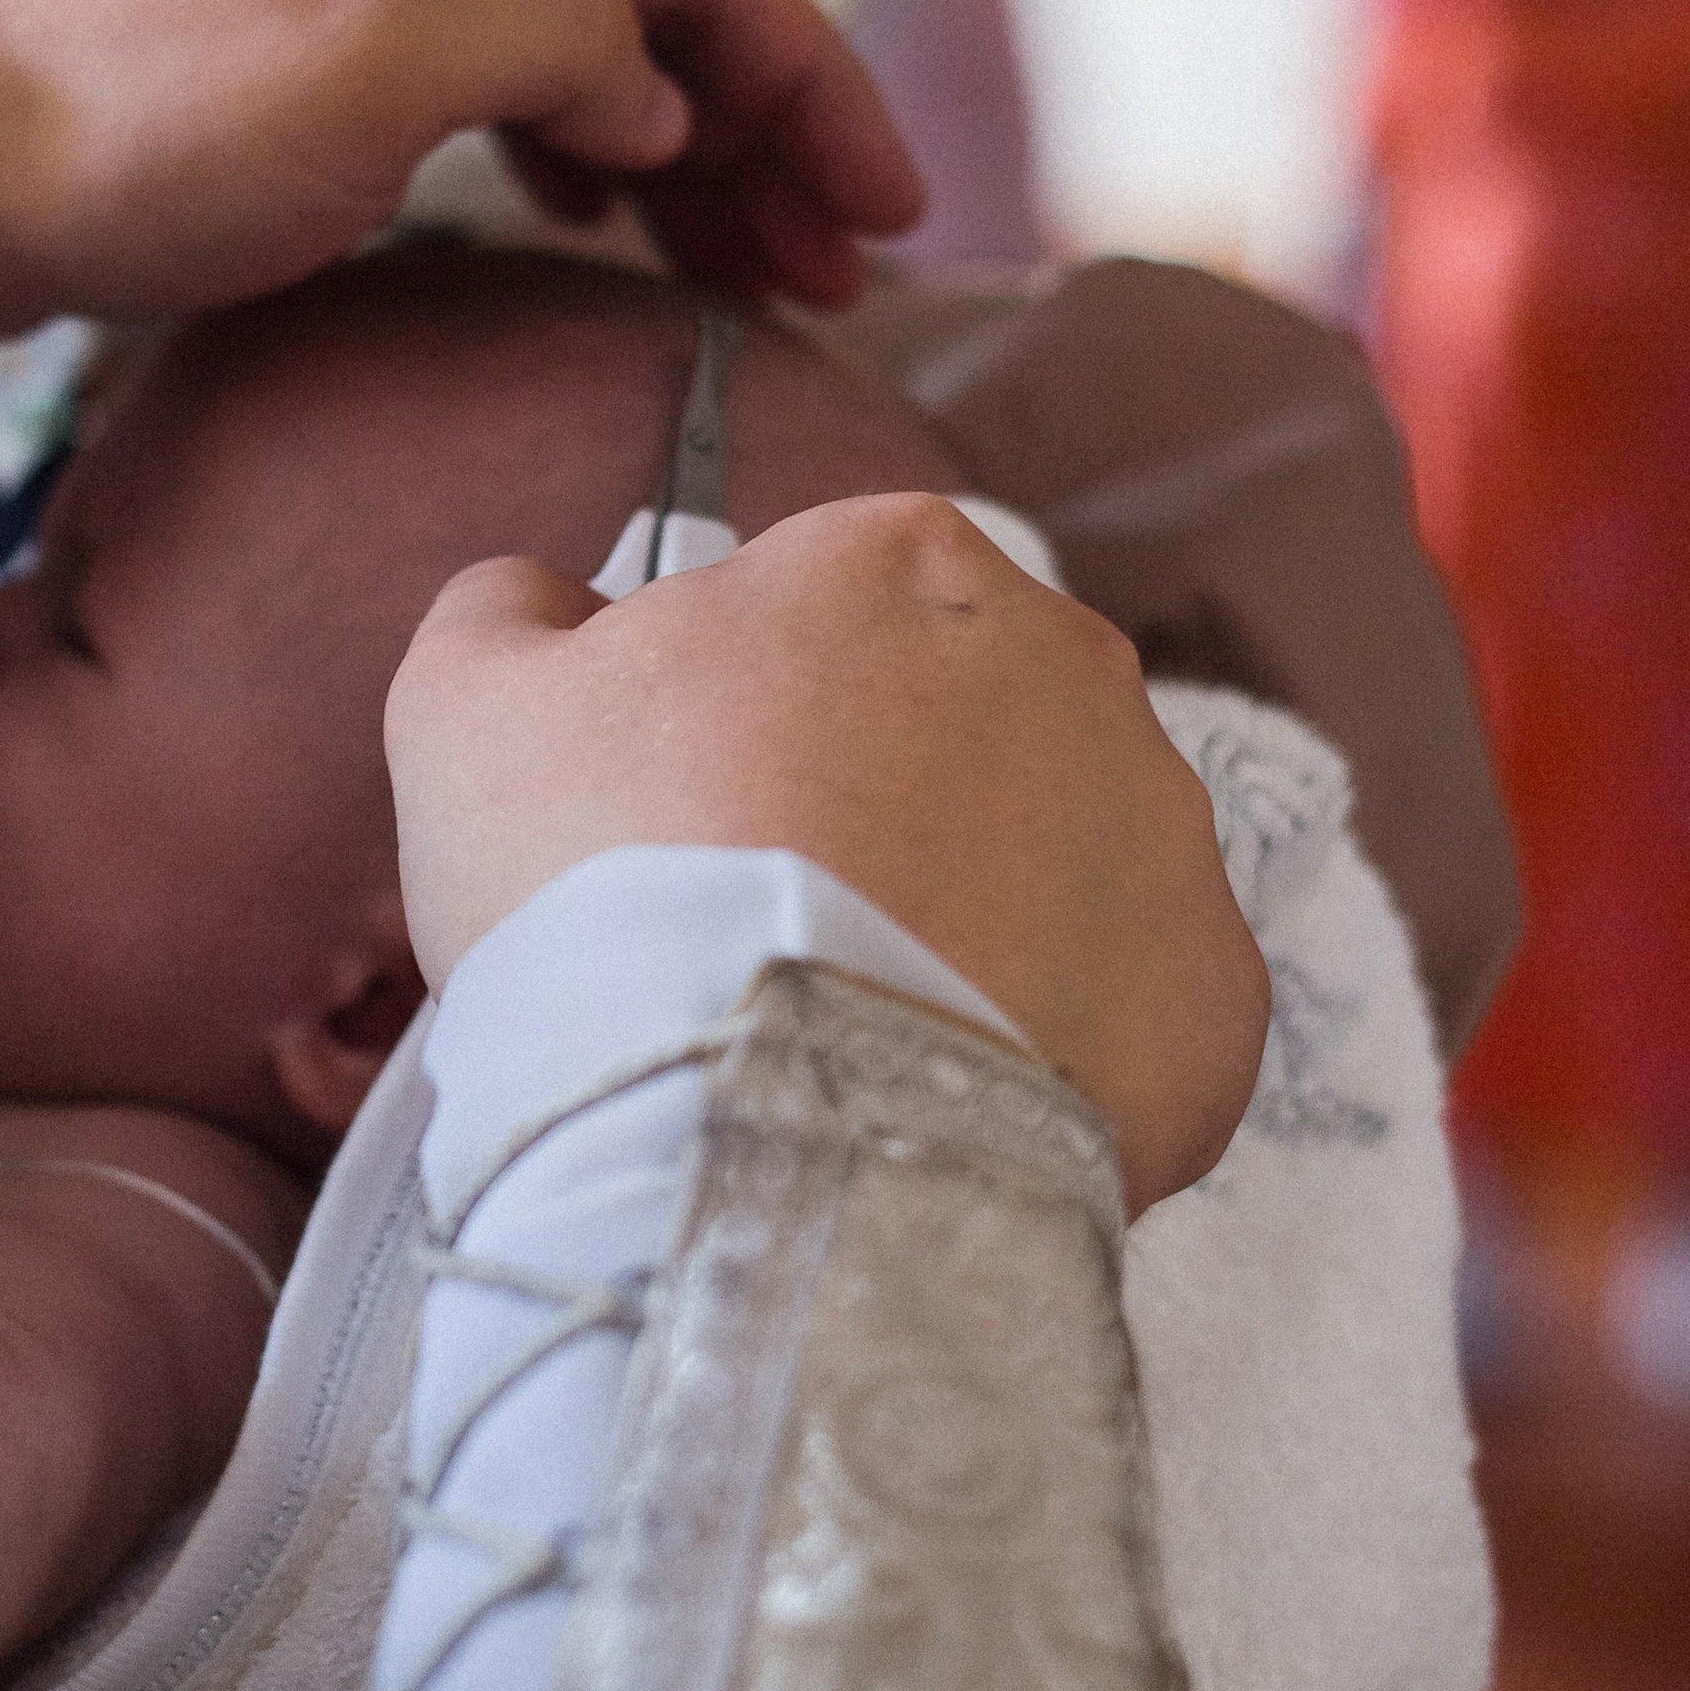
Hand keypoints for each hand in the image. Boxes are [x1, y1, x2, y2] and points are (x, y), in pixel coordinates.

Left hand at [0, 0, 921, 336]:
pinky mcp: (274, 53)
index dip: (810, 77)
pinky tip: (600, 217)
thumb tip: (648, 86)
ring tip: (756, 270)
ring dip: (680, 156)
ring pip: (567, 50)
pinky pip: (480, 94)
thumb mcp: (367, 60)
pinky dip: (572, 159)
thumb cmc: (115, 109)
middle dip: (763, 129)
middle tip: (843, 269)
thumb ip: (553, 41)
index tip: (889, 210)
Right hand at [385, 498, 1270, 1214]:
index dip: (741, 717)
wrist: (758, 1132)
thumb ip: (510, 613)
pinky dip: (1054, 1050)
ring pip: (1054, 864)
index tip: (686, 822)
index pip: (824, 611)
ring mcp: (1168, 836)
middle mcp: (1074, 664)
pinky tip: (946, 1100)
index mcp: (901, 558)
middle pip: (959, 727)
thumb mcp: (470, 709)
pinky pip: (1129, 1009)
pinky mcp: (1220, 1003)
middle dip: (878, 809)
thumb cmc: (606, 890)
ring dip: (972, 925)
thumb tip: (546, 599)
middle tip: (766, 934)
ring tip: (855, 1033)